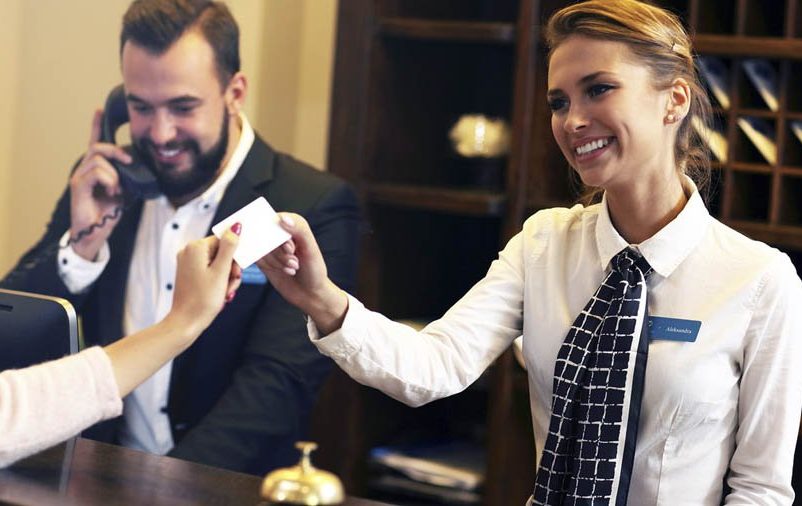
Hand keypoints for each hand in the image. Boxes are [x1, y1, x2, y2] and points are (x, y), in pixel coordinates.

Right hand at [68, 110, 132, 260]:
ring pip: (99, 160)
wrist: (95, 232)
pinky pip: (96, 173)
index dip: (96, 126)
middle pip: (99, 147)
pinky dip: (109, 180)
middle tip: (130, 162)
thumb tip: (140, 169)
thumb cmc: (107, 212)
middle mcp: (85, 169)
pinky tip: (112, 191)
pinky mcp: (78, 185)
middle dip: (117, 151)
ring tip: (117, 189)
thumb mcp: (124, 191)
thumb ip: (129, 178)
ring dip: (114, 174)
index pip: (95, 142)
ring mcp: (80, 176)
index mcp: (96, 169)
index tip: (100, 110)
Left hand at [169, 224, 241, 337]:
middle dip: (230, 269)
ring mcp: (188, 263)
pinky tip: (220, 294)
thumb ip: (230, 247)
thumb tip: (236, 227)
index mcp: (195, 248)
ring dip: (226, 278)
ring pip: (218, 263)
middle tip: (231, 283)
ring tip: (225, 292)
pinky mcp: (189, 273)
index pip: (224, 240)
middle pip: (222, 252)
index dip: (234, 256)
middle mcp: (189, 252)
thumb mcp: (221, 272)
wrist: (186, 322)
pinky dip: (218, 281)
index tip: (236, 271)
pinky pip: (210, 271)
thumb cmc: (203, 300)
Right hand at [256, 213, 347, 333]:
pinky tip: (283, 271)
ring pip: (260, 247)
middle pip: (266, 235)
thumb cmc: (314, 270)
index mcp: (293, 224)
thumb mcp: (311, 249)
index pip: (275, 220)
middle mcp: (280, 232)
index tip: (291, 249)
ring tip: (292, 268)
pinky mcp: (262, 258)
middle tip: (295, 262)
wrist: (310, 293)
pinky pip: (256, 258)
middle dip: (280, 252)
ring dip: (277, 261)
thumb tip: (282, 218)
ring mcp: (270, 246)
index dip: (279, 236)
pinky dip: (269, 266)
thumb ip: (299, 230)